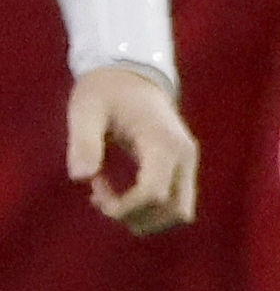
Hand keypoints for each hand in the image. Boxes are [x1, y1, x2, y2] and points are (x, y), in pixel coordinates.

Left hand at [67, 64, 195, 232]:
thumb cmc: (105, 90)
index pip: (155, 194)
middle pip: (175, 211)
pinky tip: (125, 195)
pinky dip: (151, 210)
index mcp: (163, 143)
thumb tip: (80, 178)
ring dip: (145, 218)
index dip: (124, 206)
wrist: (132, 73)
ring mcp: (188, 164)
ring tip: (112, 199)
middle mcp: (184, 157)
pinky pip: (176, 204)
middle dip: (136, 217)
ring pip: (180, 213)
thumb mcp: (86, 110)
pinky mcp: (184, 168)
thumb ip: (83, 142)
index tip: (93, 190)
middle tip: (100, 199)